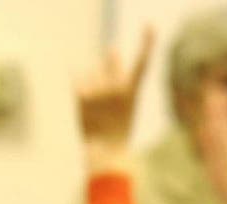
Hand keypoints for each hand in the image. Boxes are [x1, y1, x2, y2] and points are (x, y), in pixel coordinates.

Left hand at [76, 27, 153, 171]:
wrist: (105, 154)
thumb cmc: (116, 131)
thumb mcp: (125, 103)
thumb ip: (119, 73)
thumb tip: (112, 48)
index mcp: (132, 91)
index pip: (142, 63)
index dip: (147, 43)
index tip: (150, 26)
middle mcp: (117, 87)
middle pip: (107, 64)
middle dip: (105, 72)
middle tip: (106, 102)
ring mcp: (98, 90)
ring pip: (90, 75)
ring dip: (90, 88)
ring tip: (96, 111)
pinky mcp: (81, 94)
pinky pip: (77, 81)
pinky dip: (79, 90)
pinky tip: (85, 107)